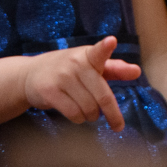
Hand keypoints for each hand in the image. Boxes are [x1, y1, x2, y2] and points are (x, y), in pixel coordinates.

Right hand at [25, 36, 139, 130]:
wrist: (30, 74)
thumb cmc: (69, 70)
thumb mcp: (91, 65)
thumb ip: (115, 69)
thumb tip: (137, 71)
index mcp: (88, 55)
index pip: (98, 51)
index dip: (105, 47)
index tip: (111, 41)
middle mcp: (75, 64)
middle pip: (102, 96)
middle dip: (112, 114)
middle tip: (117, 125)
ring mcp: (61, 77)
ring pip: (89, 109)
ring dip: (92, 116)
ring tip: (89, 112)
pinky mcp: (49, 91)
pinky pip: (74, 114)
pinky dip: (79, 119)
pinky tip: (77, 115)